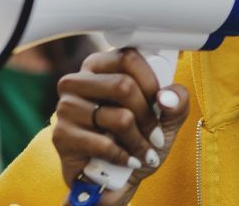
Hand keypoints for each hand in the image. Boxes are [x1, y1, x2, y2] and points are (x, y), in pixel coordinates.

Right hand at [53, 49, 189, 204]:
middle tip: (156, 136)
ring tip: (142, 152)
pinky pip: (104, 144)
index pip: (128, 57)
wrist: (113, 180)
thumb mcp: (166, 119)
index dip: (152, 81)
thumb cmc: (136, 141)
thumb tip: (167, 96)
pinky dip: (124, 157)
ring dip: (139, 141)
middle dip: (148, 116)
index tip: (161, 102)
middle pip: (123, 85)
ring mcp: (66, 107)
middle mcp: (77, 81)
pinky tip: (126, 161)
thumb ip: (177, 101)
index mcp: (99, 66)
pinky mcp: (61, 135)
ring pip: (119, 118)